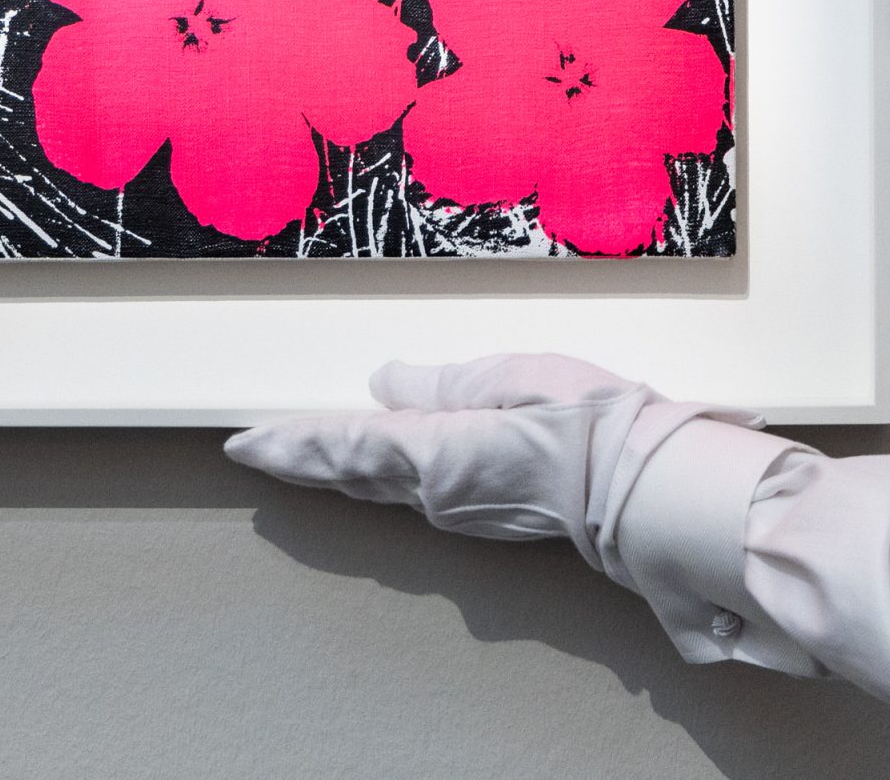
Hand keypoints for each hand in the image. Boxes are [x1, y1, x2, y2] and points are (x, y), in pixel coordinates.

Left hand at [224, 353, 763, 581]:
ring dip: (339, 469)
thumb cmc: (586, 423)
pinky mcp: (490, 511)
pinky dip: (381, 476)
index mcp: (431, 454)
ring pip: (382, 486)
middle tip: (257, 450)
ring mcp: (463, 509)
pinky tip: (382, 468)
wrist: (646, 486)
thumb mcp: (509, 377)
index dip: (289, 443)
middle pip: (351, 474)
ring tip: (307, 454)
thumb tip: (384, 383)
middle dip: (303, 460)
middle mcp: (435, 492)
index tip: (243, 442)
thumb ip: (440, 385)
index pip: (341, 445)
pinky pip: (416, 492)